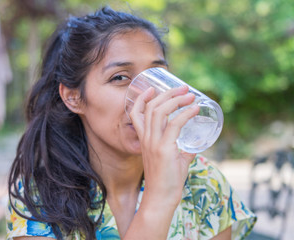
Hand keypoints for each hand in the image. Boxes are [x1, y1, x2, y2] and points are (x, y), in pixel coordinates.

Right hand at [129, 85, 199, 206]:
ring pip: (160, 112)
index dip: (142, 98)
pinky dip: (185, 114)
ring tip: (190, 95)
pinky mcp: (164, 149)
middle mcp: (146, 139)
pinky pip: (174, 125)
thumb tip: (194, 145)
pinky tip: (195, 109)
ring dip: (176, 100)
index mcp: (144, 140)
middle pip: (151, 107)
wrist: (160, 199)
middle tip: (183, 88)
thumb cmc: (167, 182)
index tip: (152, 88)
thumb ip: (182, 151)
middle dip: (167, 94)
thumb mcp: (174, 161)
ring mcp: (154, 143)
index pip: (136, 113)